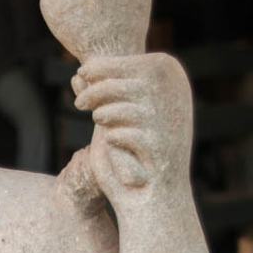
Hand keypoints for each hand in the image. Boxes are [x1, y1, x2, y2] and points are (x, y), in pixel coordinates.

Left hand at [70, 53, 192, 206]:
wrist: (155, 192)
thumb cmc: (134, 148)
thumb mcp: (116, 114)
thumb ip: (101, 91)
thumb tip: (78, 75)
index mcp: (171, 75)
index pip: (129, 60)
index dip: (99, 68)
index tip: (81, 76)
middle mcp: (175, 90)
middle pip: (122, 78)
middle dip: (94, 90)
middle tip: (79, 104)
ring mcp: (169, 115)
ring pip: (118, 103)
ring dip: (103, 114)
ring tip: (100, 122)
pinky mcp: (159, 142)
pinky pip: (120, 132)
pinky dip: (112, 138)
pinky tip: (114, 143)